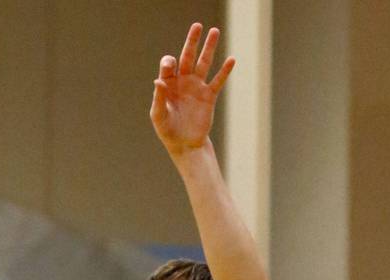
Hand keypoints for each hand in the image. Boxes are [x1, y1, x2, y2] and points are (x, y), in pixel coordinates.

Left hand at [150, 23, 234, 155]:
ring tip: (215, 31)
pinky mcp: (209, 96)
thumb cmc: (168, 130)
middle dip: (192, 41)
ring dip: (209, 48)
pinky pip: (218, 81)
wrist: (185, 144)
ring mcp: (197, 87)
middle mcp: (183, 81)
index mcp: (168, 84)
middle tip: (197, 26)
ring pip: (204, 63)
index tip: (170, 65)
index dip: (169, 62)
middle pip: (187, 56)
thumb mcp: (159, 116)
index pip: (169, 65)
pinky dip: (224, 71)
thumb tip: (158, 80)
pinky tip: (231, 60)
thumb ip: (158, 98)